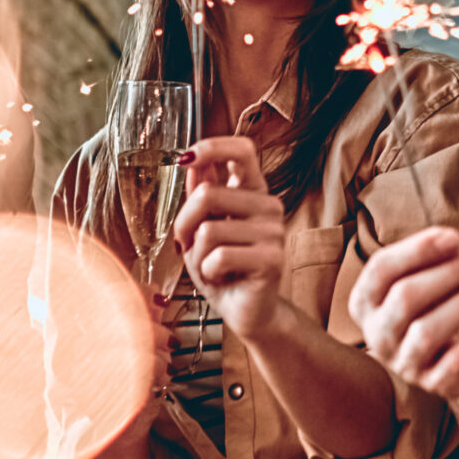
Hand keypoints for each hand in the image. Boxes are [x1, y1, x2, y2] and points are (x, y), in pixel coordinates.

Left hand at [171, 136, 289, 341]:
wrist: (246, 311)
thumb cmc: (223, 269)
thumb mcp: (202, 230)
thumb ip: (200, 197)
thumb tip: (193, 165)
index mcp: (252, 192)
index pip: (242, 150)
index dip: (213, 146)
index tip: (186, 157)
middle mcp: (267, 206)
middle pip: (207, 193)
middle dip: (185, 224)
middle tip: (191, 245)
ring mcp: (273, 231)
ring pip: (209, 230)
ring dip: (197, 255)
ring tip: (212, 267)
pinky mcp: (272, 259)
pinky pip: (219, 257)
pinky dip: (208, 273)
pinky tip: (222, 278)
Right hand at [353, 228, 458, 405]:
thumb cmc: (445, 304)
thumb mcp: (437, 277)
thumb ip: (439, 257)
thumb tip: (455, 243)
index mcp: (366, 303)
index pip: (380, 270)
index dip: (417, 249)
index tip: (454, 237)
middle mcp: (377, 336)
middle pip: (405, 297)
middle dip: (450, 272)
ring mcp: (403, 364)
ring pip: (428, 331)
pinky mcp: (435, 384)